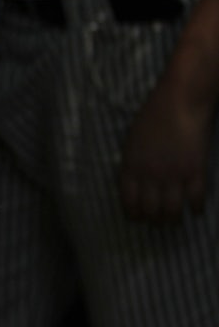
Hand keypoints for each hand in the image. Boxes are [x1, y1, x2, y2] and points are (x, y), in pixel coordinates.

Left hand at [118, 77, 212, 222]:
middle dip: (153, 220)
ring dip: (173, 219)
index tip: (136, 219)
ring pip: (172, 209)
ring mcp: (174, 174)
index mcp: (131, 166)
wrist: (179, 102)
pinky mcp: (196, 170)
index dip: (133, 213)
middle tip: (157, 224)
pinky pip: (196, 197)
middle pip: (150, 209)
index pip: (129, 200)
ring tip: (174, 222)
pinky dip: (196, 208)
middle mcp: (150, 175)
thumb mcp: (132, 141)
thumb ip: (133, 162)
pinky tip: (196, 211)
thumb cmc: (153, 116)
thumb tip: (135, 182)